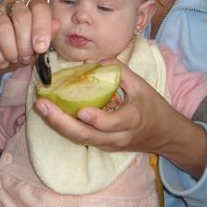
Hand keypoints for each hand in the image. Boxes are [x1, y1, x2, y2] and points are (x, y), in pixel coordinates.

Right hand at [0, 0, 58, 90]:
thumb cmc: (22, 48)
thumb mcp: (39, 44)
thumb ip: (49, 34)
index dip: (42, 27)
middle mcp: (11, 2)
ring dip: (11, 49)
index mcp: (30, 3)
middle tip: (26, 56)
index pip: (39, 6)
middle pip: (21, 15)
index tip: (41, 47)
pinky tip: (2, 61)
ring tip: (15, 59)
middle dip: (25, 42)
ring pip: (3, 27)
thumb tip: (57, 24)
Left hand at [33, 62, 206, 177]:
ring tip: (41, 108)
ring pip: (80, 139)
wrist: (164, 135)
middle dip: (62, 122)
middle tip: (42, 106)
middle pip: (86, 135)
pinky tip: (51, 114)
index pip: (111, 123)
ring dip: (58, 125)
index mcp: (131, 119)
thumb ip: (120, 72)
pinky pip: (82, 139)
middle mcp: (118, 136)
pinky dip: (66, 127)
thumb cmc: (154, 107)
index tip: (81, 111)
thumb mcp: (142, 86)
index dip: (96, 119)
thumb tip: (95, 60)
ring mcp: (109, 144)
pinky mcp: (103, 146)